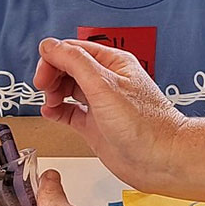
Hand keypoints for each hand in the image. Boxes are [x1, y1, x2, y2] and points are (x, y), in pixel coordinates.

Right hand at [32, 38, 189, 191]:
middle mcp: (106, 81)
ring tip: (50, 102)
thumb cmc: (145, 124)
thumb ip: (75, 63)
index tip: (43, 75)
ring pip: (67, 89)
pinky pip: (69, 112)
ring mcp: (100, 104)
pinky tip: (51, 113)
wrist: (162, 160)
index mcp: (113, 63)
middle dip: (51, 75)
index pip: (74, 50)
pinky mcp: (95, 125)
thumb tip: (50, 46)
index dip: (53, 59)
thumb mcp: (104, 86)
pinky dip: (57, 111)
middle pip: (68, 68)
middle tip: (45, 89)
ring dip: (53, 92)